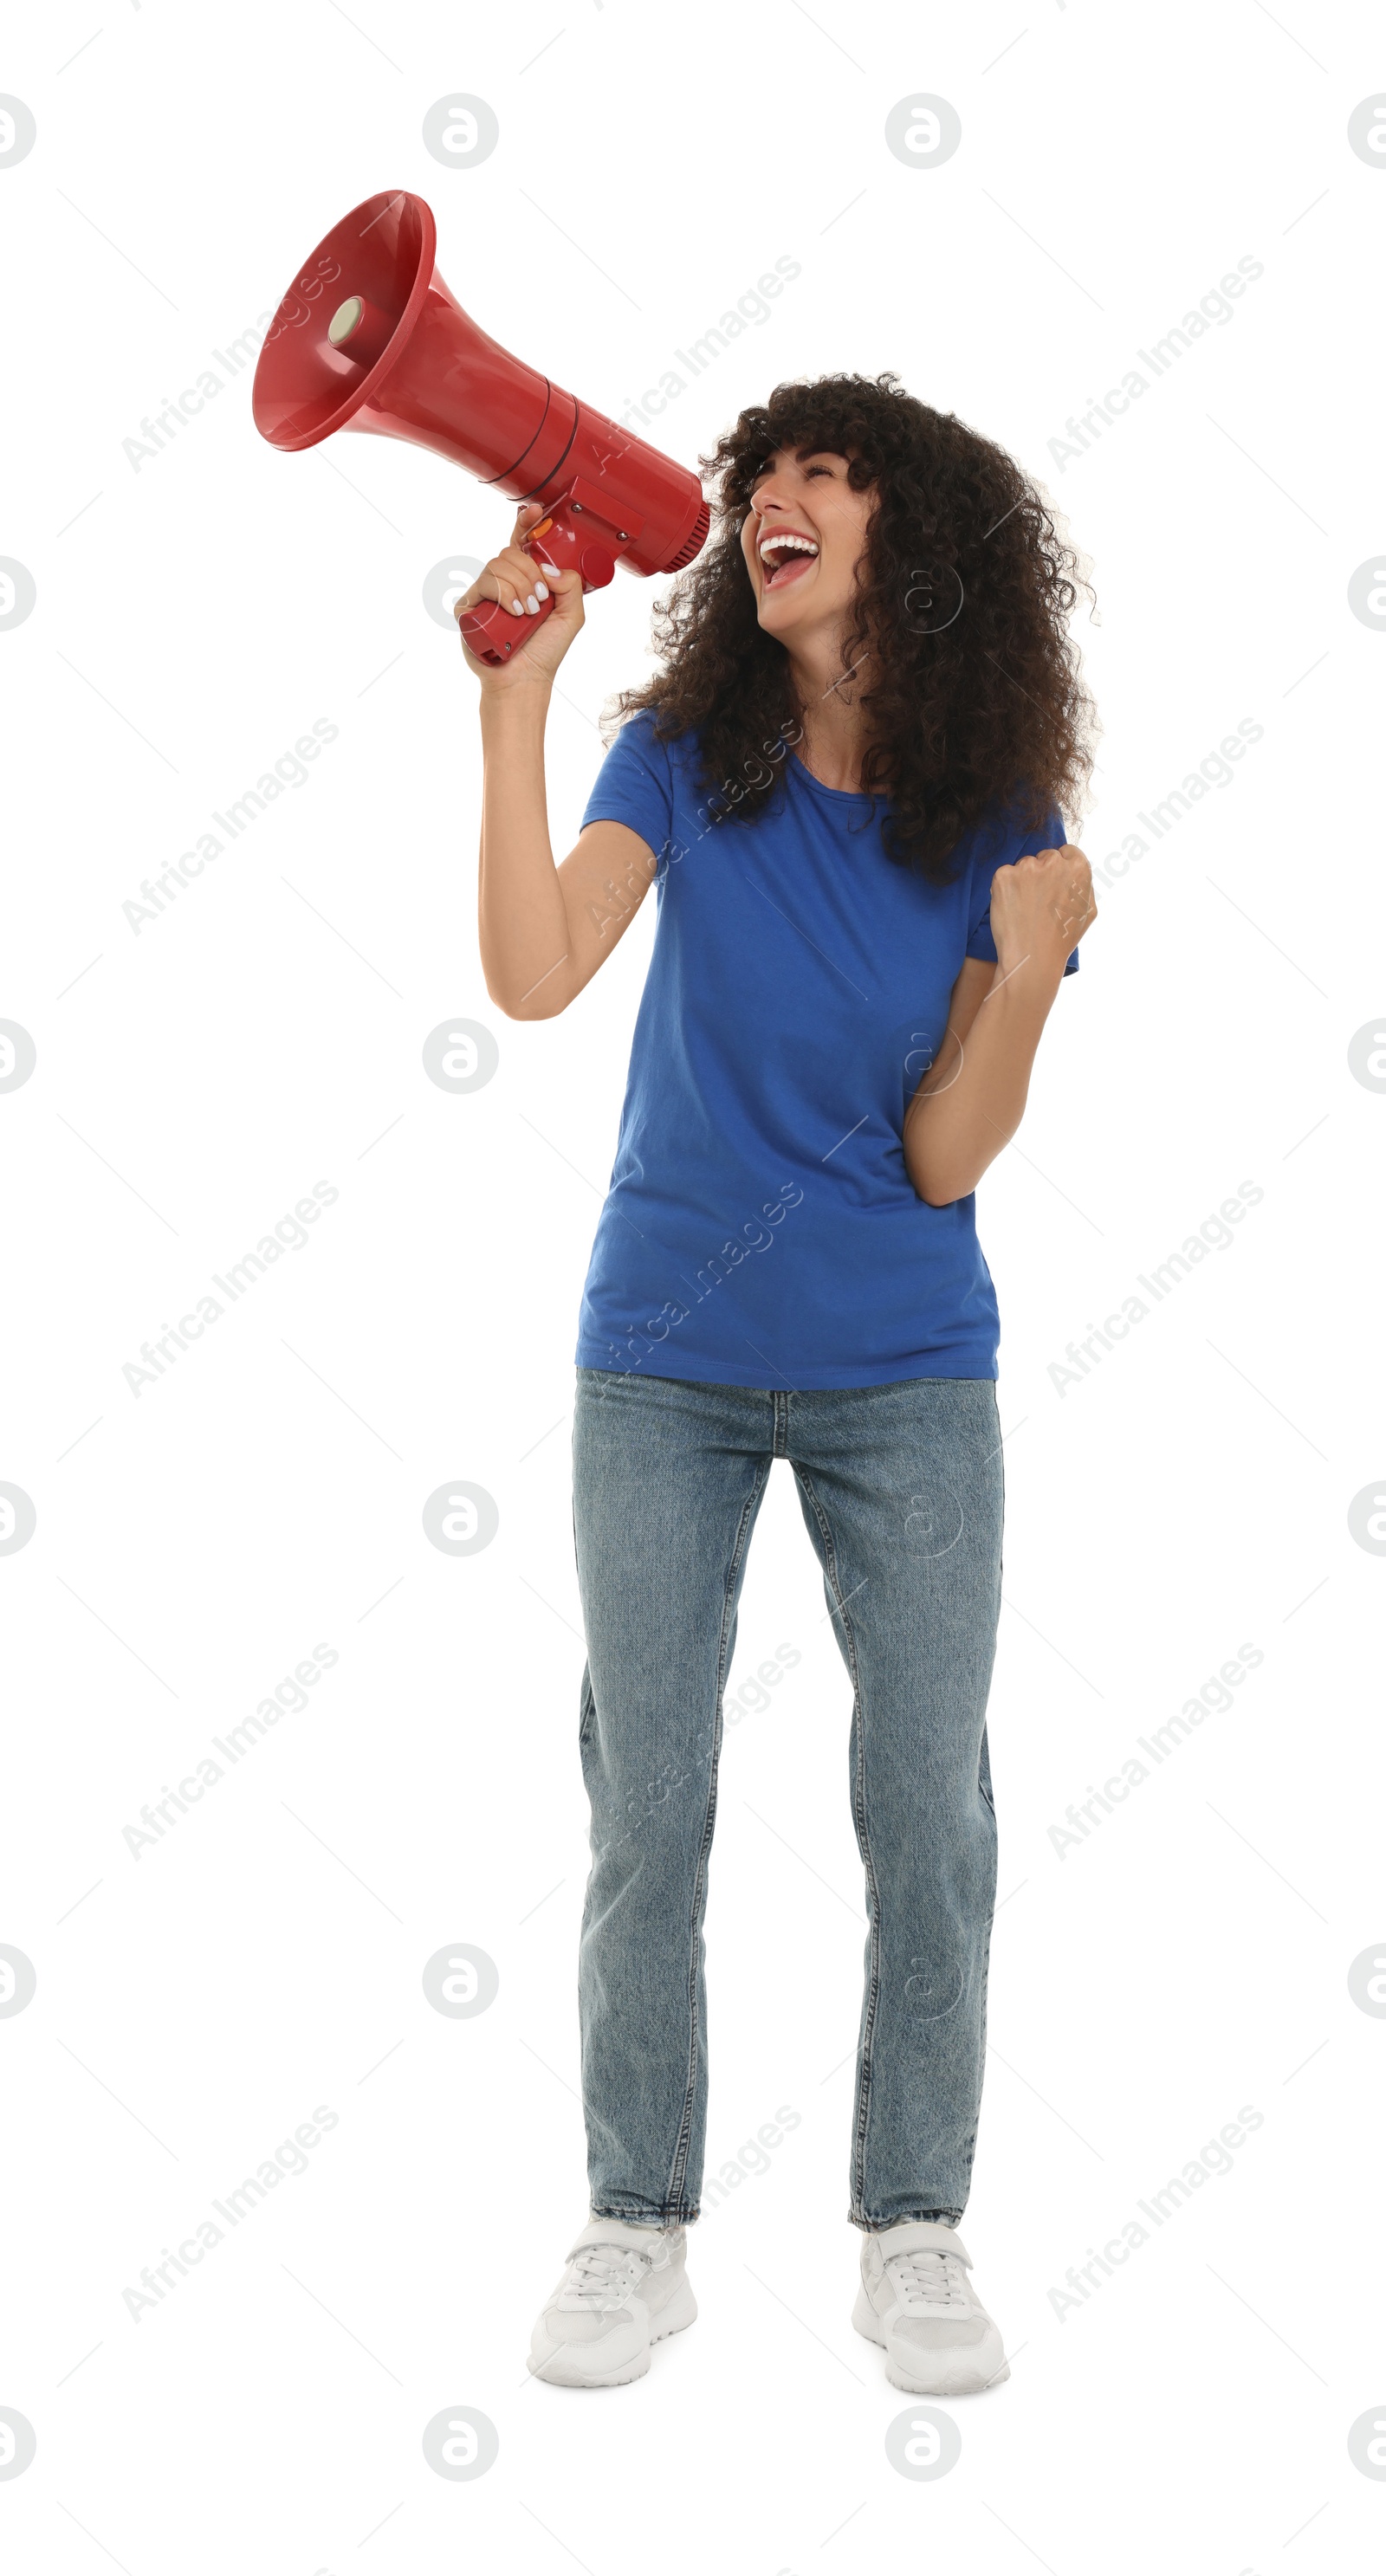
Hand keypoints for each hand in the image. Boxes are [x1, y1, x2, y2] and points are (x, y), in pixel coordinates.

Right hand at [456, 502, 585, 689]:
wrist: (524, 679)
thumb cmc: (544, 652)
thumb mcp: (572, 615)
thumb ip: (572, 585)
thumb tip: (549, 567)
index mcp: (524, 579)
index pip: (521, 543)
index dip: (526, 523)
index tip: (536, 511)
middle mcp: (502, 583)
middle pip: (510, 553)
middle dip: (529, 574)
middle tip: (540, 600)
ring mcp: (483, 594)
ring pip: (497, 566)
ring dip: (519, 588)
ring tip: (527, 613)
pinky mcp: (467, 607)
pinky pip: (483, 584)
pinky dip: (503, 596)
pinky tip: (512, 615)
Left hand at [989, 843, 1095, 983]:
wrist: (1032, 958)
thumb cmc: (1061, 940)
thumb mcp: (1087, 911)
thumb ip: (1084, 885)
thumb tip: (1077, 870)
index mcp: (1079, 867)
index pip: (1067, 852)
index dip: (1060, 870)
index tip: (1053, 886)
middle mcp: (1054, 862)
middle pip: (1044, 857)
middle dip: (1041, 874)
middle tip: (1038, 902)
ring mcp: (1027, 867)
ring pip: (1024, 866)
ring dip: (1022, 881)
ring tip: (1025, 909)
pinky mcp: (1004, 876)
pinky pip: (1004, 876)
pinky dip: (1004, 889)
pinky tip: (1011, 909)